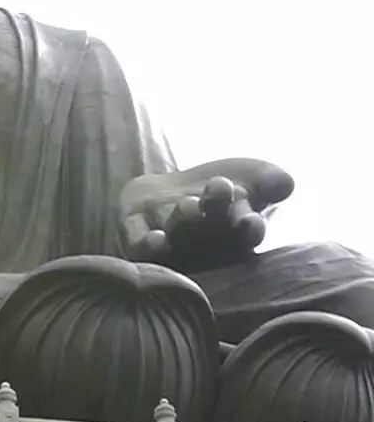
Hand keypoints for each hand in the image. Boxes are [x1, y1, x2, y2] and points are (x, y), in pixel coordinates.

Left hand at [120, 159, 294, 269]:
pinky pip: (138, 243)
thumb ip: (271, 180)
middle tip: (219, 190)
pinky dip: (146, 243)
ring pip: (176, 235)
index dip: (249, 227)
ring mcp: (169, 240)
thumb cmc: (219, 190)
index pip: (248, 232)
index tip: (250, 220)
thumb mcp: (252, 177)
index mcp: (235, 232)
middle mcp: (202, 242)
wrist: (169, 191)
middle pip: (210, 231)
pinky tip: (154, 240)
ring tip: (188, 206)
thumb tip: (285, 183)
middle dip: (214, 212)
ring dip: (182, 223)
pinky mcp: (135, 233)